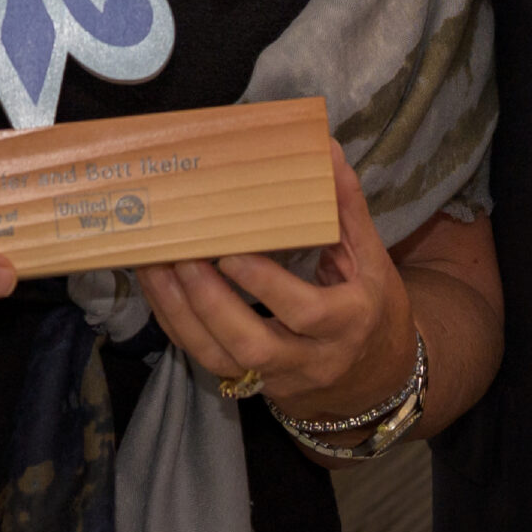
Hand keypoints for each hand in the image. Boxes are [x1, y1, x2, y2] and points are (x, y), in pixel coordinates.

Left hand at [137, 139, 413, 421]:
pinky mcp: (252, 384)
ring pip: (221, 359)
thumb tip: (326, 148)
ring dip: (181, 313)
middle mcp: (312, 359)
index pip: (304, 312)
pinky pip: (206, 359)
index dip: (264, 284)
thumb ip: (346, 206)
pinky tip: (156, 285)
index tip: (229, 250)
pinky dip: (176, 323)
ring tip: (154, 264)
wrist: (377, 378)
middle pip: (255, 346)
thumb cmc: (371, 306)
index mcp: (348, 322)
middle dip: (211, 302)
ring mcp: (278, 378)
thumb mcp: (371, 259)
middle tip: (182, 254)